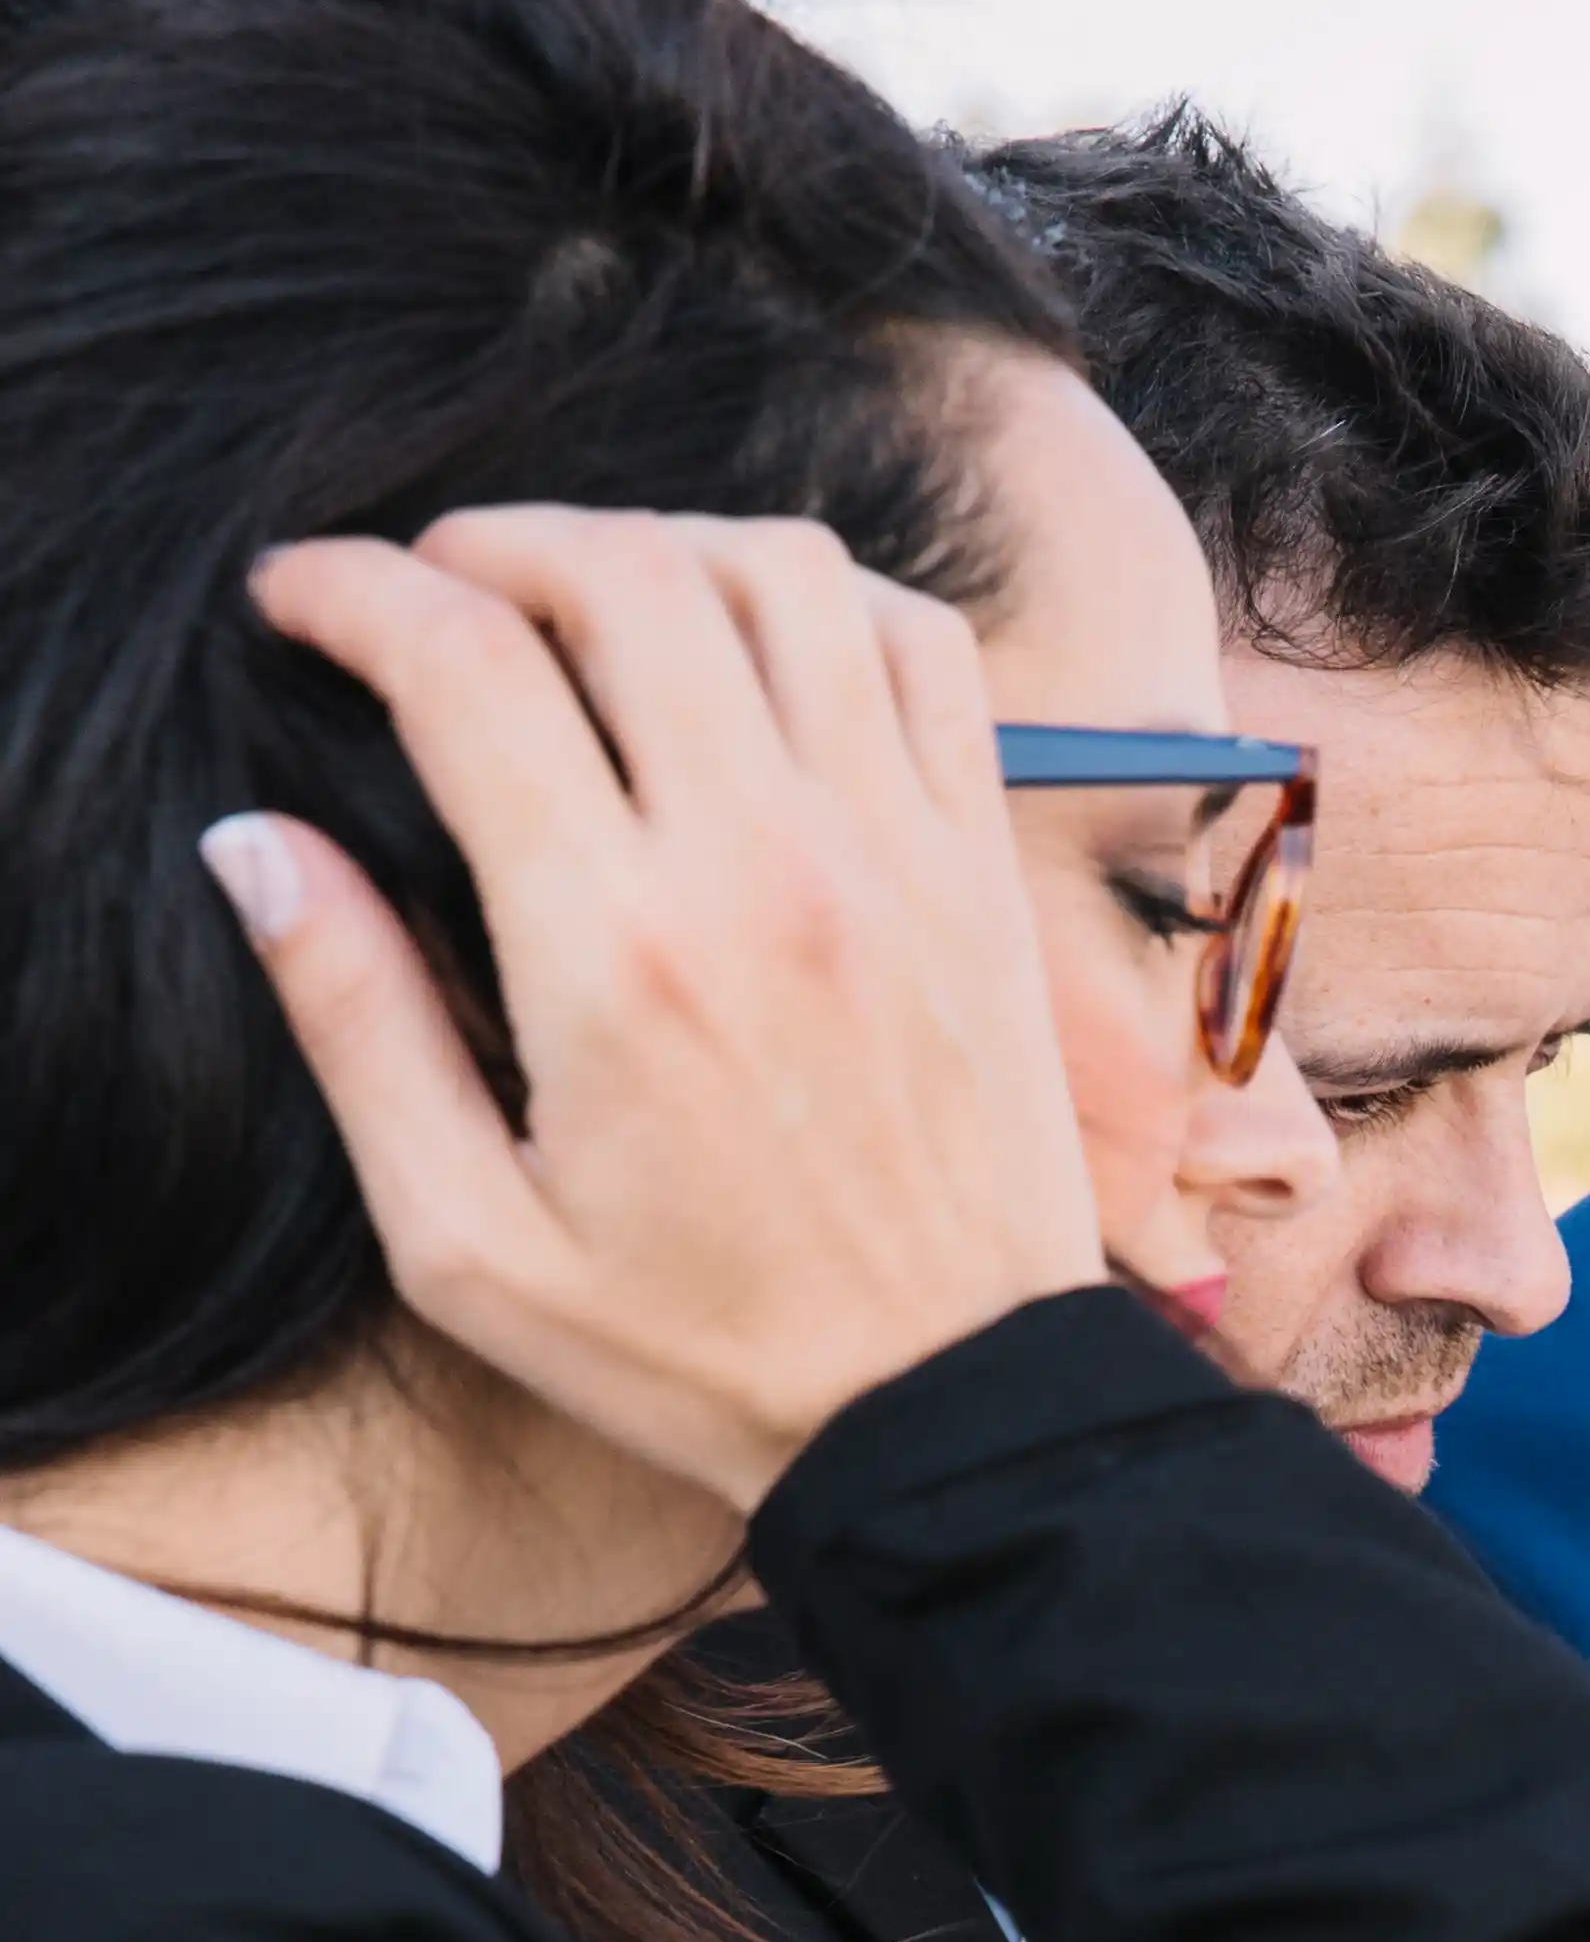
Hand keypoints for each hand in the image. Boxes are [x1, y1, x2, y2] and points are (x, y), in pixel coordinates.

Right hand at [227, 511, 1098, 1510]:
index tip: (299, 599)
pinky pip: (924, 651)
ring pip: (787, 576)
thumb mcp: (466, 1236)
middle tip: (428, 590)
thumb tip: (254, 846)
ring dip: (663, 546)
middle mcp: (768, 865)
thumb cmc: (700, 1344)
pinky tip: (754, 645)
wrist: (950, 1400)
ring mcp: (898, 851)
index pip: (466, 665)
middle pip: (626, 576)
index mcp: (614, 949)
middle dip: (492, 541)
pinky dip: (830, 598)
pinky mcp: (983, 867)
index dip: (352, 592)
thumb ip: (353, 1023)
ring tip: (581, 599)